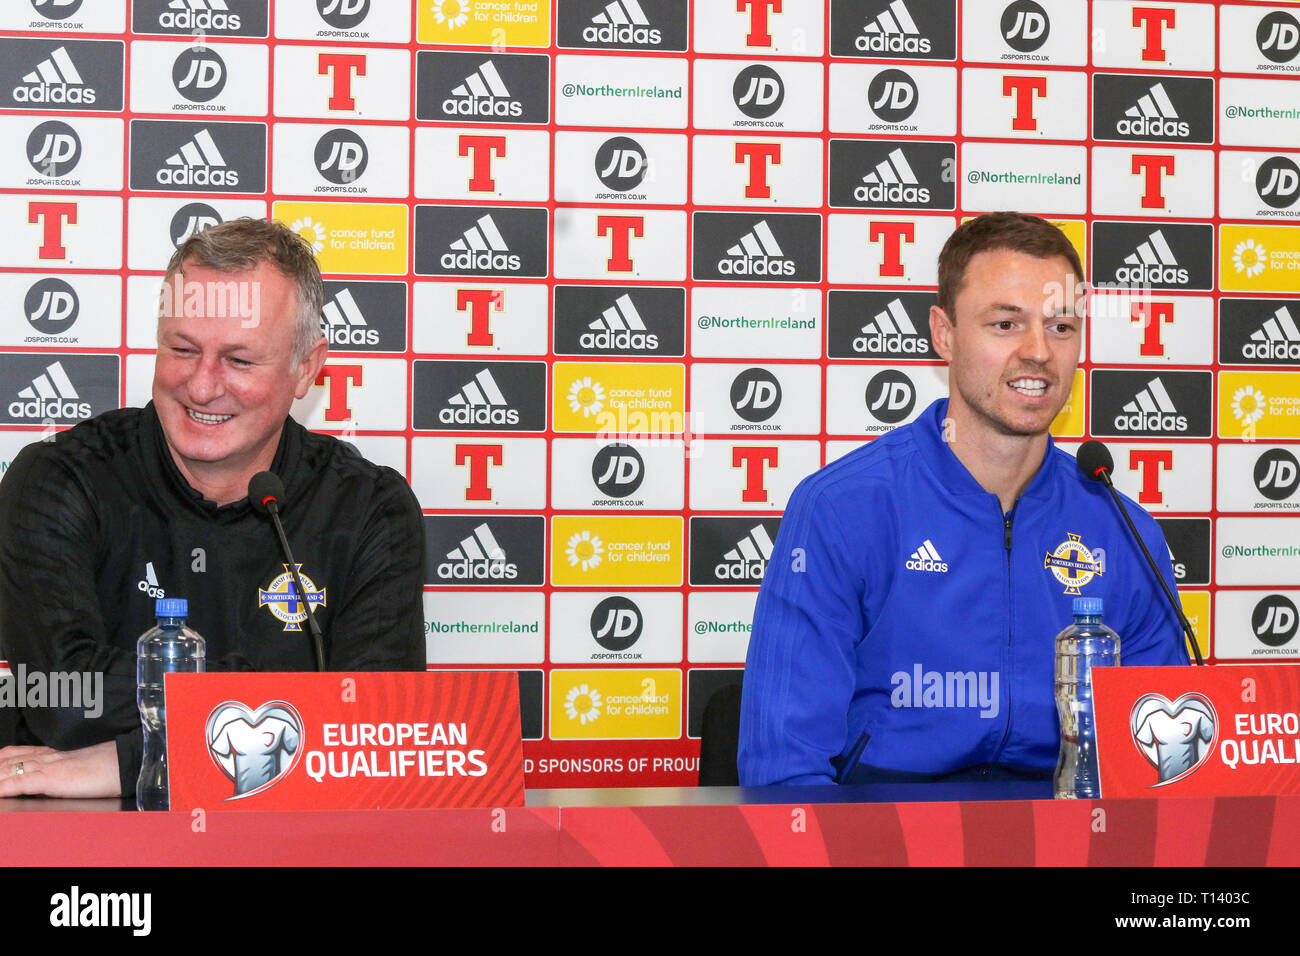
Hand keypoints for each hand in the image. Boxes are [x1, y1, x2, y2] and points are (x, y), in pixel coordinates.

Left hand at [0, 741, 121, 797]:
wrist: (126, 763)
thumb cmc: (112, 767)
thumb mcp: (84, 765)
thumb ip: (67, 768)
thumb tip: (61, 778)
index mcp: (54, 753)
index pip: (16, 753)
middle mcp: (46, 757)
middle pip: (5, 761)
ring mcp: (47, 767)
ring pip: (7, 770)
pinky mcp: (51, 778)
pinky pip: (18, 782)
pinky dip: (2, 787)